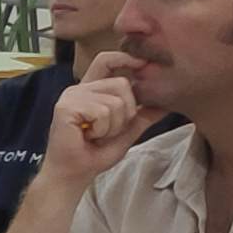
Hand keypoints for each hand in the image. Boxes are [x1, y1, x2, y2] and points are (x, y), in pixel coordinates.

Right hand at [39, 64, 145, 191]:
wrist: (73, 174)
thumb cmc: (94, 154)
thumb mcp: (126, 132)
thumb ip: (142, 116)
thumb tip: (166, 104)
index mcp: (91, 90)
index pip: (107, 60)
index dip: (126, 58)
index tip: (145, 63)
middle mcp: (80, 88)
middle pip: (121, 83)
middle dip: (126, 112)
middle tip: (108, 130)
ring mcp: (71, 96)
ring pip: (115, 101)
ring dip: (113, 125)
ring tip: (97, 135)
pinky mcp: (66, 107)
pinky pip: (102, 112)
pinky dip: (102, 129)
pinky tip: (88, 136)